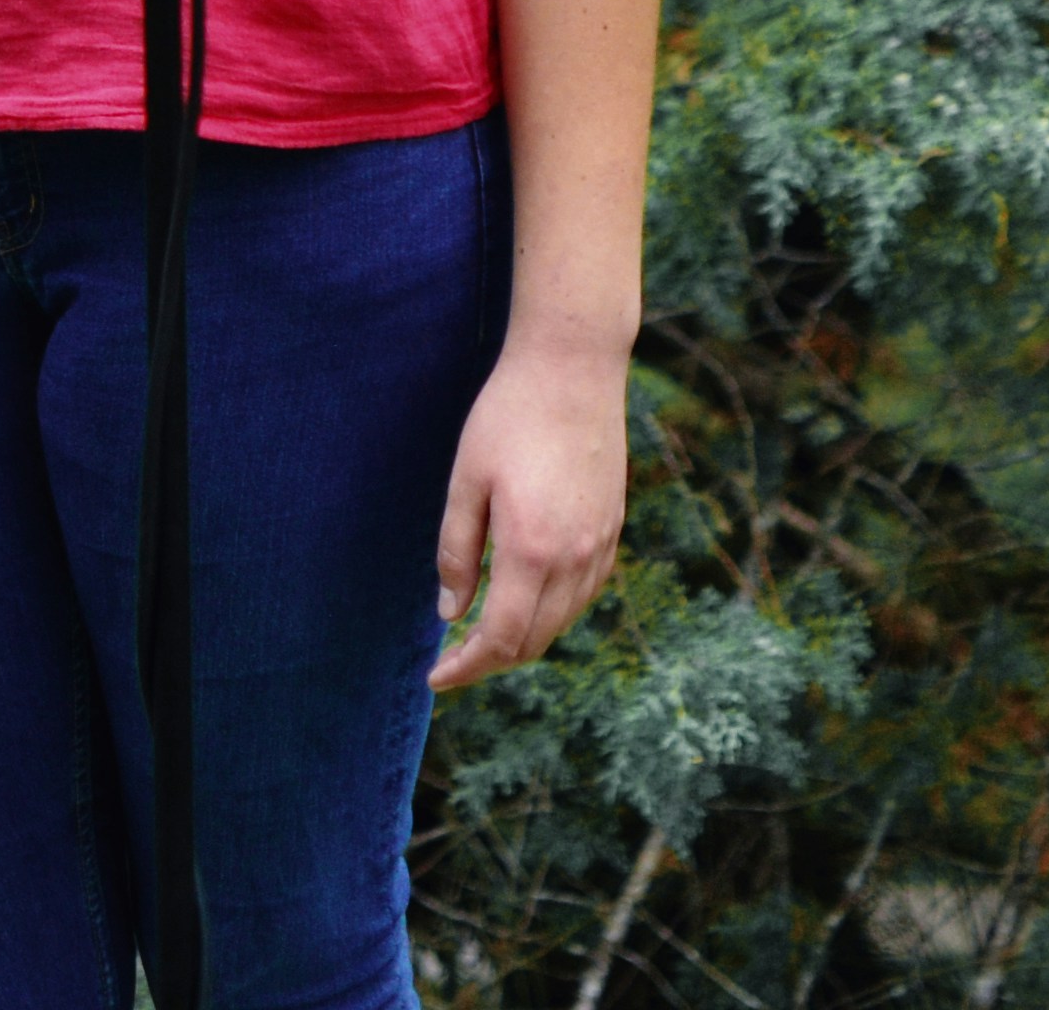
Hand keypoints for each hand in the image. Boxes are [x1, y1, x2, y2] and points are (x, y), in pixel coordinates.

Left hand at [430, 336, 630, 690]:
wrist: (573, 371)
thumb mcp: (465, 481)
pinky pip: (582, 594)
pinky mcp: (612, 531)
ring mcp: (601, 547)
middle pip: (533, 640)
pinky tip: (521, 600)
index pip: (501, 638)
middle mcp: (575, 559)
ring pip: (561, 622)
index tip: (435, 677)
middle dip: (489, 661)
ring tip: (479, 636)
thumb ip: (456, 551)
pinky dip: (550, 612)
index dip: (466, 667)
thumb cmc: (507, 417)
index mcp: (531, 550)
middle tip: (449, 662)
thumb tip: (449, 613)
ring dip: (521, 639)